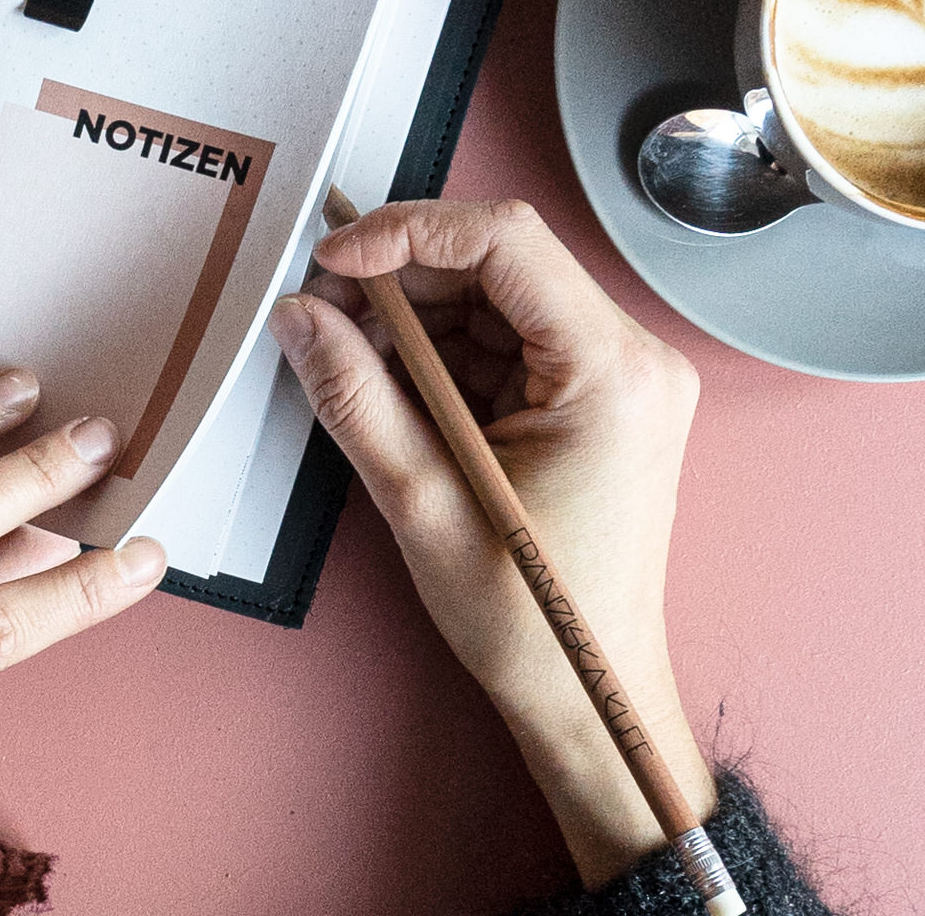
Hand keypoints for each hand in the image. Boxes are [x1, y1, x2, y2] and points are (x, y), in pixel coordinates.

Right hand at [269, 199, 714, 887]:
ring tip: (347, 350)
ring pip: (492, 293)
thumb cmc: (532, 621)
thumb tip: (299, 313)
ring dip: (413, 312)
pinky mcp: (590, 395)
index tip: (334, 258)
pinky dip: (438, 347)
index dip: (408, 232)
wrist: (589, 699)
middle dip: (401, 274)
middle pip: (498, 260)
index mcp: (613, 374)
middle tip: (321, 306)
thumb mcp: (421, 500)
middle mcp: (631, 358)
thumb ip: (354, 393)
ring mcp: (615, 375)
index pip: (506, 241)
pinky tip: (389, 380)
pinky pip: (501, 336)